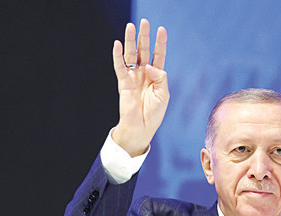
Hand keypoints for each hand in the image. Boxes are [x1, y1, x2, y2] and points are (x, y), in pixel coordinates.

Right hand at [111, 19, 168, 156]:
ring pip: (131, 55)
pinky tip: (117, 44)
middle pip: (144, 50)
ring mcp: (133, 77)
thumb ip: (160, 77)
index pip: (159, 54)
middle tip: (143, 22)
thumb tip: (149, 66)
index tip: (161, 29)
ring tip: (130, 27)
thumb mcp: (164, 94)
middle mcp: (144, 74)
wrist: (141, 128)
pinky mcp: (123, 83)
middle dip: (144, 36)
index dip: (160, 42)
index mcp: (157, 76)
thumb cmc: (154, 114)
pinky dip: (117, 56)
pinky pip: (120, 66)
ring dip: (131, 41)